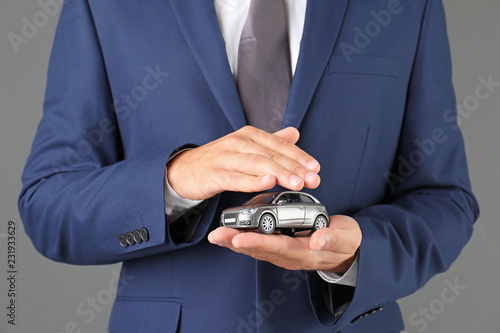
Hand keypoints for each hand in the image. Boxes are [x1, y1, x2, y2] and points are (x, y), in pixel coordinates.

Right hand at [167, 126, 320, 199]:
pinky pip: (237, 178)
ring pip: (257, 164)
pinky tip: (268, 183)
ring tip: (297, 183)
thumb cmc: (218, 160)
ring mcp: (226, 158)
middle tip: (313, 179)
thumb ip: (270, 141)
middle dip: (295, 167)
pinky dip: (253, 181)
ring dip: (279, 173)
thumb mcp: (245, 147)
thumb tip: (294, 133)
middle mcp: (238, 143)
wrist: (184, 170)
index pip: (279, 144)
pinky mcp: (215, 174)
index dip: (299, 156)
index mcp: (248, 135)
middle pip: (271, 154)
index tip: (316, 168)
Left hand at [208, 215, 361, 273]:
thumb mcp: (345, 237)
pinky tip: (229, 234)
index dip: (257, 241)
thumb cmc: (346, 241)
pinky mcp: (281, 248)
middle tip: (217, 235)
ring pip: (256, 248)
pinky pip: (259, 245)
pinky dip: (242, 240)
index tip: (239, 237)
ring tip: (216, 235)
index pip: (277, 246)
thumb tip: (316, 239)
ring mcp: (284, 253)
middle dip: (236, 242)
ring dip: (234, 242)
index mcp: (304, 252)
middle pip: (260, 249)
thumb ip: (331, 238)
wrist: (347, 251)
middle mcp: (290, 256)